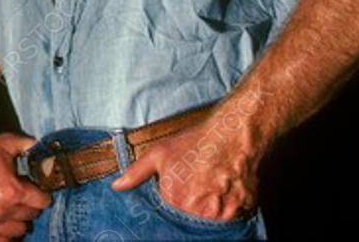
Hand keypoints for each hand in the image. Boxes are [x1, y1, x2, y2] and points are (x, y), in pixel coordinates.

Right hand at [0, 132, 52, 241]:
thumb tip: (46, 148)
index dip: (43, 194)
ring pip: (19, 230)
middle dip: (30, 205)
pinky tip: (5, 225)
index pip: (42, 202)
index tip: (39, 191)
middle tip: (23, 196)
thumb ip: (29, 146)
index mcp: (11, 191)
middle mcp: (1, 210)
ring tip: (12, 207)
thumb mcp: (7, 143)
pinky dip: (5, 236)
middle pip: (31, 216)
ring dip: (18, 220)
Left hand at [110, 106, 263, 221]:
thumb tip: (117, 187)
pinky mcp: (240, 213)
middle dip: (189, 213)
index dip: (171, 213)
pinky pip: (229, 221)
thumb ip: (136, 173)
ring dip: (206, 214)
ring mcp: (222, 214)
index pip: (169, 221)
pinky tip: (222, 194)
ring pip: (209, 224)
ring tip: (208, 192)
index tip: (177, 201)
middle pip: (189, 224)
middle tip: (194, 194)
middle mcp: (199, 212)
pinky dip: (224, 212)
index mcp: (176, 201)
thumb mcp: (160, 153)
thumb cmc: (196, 143)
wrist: (234, 134)